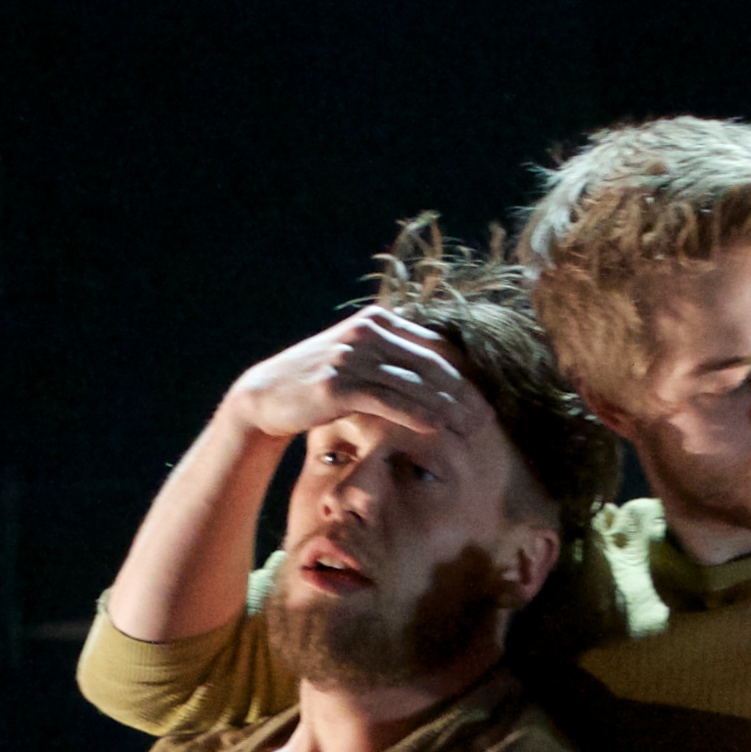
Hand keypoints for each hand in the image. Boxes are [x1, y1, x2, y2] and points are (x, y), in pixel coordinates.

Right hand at [225, 307, 481, 446]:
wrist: (265, 395)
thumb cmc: (318, 383)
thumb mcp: (358, 361)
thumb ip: (393, 359)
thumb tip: (439, 378)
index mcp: (378, 320)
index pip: (435, 347)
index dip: (464, 375)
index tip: (484, 402)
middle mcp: (367, 331)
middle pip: (432, 364)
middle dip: (463, 394)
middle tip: (485, 421)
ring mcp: (352, 355)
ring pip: (414, 383)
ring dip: (447, 408)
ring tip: (469, 431)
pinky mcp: (338, 383)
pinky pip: (387, 399)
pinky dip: (415, 413)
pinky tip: (436, 427)